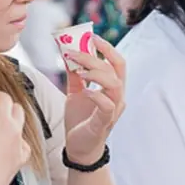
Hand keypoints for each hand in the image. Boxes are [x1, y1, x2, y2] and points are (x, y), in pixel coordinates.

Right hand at [0, 91, 29, 184]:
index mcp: (1, 120)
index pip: (3, 97)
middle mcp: (14, 132)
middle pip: (16, 109)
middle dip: (1, 107)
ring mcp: (19, 148)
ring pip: (20, 128)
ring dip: (8, 124)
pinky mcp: (17, 164)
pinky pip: (20, 148)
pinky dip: (13, 144)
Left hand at [64, 35, 126, 163]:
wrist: (78, 147)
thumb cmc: (80, 120)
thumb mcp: (75, 93)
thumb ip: (74, 75)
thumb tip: (67, 54)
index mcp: (112, 88)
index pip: (117, 63)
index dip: (108, 48)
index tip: (92, 36)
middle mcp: (117, 98)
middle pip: (116, 69)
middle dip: (96, 57)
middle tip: (74, 51)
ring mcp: (113, 110)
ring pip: (115, 85)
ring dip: (97, 74)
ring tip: (80, 72)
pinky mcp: (104, 122)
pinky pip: (107, 106)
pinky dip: (96, 95)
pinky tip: (85, 91)